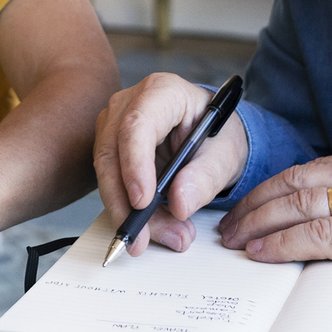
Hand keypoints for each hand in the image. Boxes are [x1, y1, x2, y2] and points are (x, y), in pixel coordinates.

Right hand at [93, 73, 249, 257]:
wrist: (212, 138)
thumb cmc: (218, 136)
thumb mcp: (225, 155)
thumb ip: (206, 178)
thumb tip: (179, 204)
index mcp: (163, 91)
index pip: (137, 124)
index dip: (135, 163)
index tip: (142, 202)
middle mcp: (130, 104)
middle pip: (112, 151)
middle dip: (123, 201)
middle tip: (142, 239)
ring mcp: (115, 125)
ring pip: (106, 172)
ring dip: (126, 211)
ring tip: (161, 238)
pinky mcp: (111, 149)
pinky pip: (110, 183)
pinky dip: (127, 210)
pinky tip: (151, 229)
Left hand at [218, 150, 331, 296]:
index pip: (315, 169)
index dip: (277, 186)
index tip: (255, 202)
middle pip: (297, 180)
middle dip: (256, 202)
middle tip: (230, 222)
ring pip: (300, 204)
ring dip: (259, 223)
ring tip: (234, 240)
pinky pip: (318, 235)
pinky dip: (282, 244)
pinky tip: (262, 253)